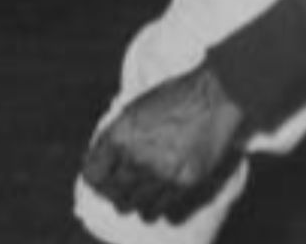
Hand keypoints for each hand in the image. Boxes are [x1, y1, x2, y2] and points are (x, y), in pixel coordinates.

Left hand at [81, 65, 245, 222]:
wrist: (214, 95)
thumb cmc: (175, 96)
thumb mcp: (134, 109)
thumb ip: (116, 137)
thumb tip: (102, 159)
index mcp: (119, 136)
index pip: (92, 175)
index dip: (97, 176)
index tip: (103, 175)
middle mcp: (136, 159)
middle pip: (112, 194)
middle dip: (115, 190)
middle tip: (123, 184)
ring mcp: (160, 174)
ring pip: (134, 206)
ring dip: (136, 199)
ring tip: (143, 190)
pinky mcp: (183, 184)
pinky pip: (160, 210)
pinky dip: (157, 204)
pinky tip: (160, 192)